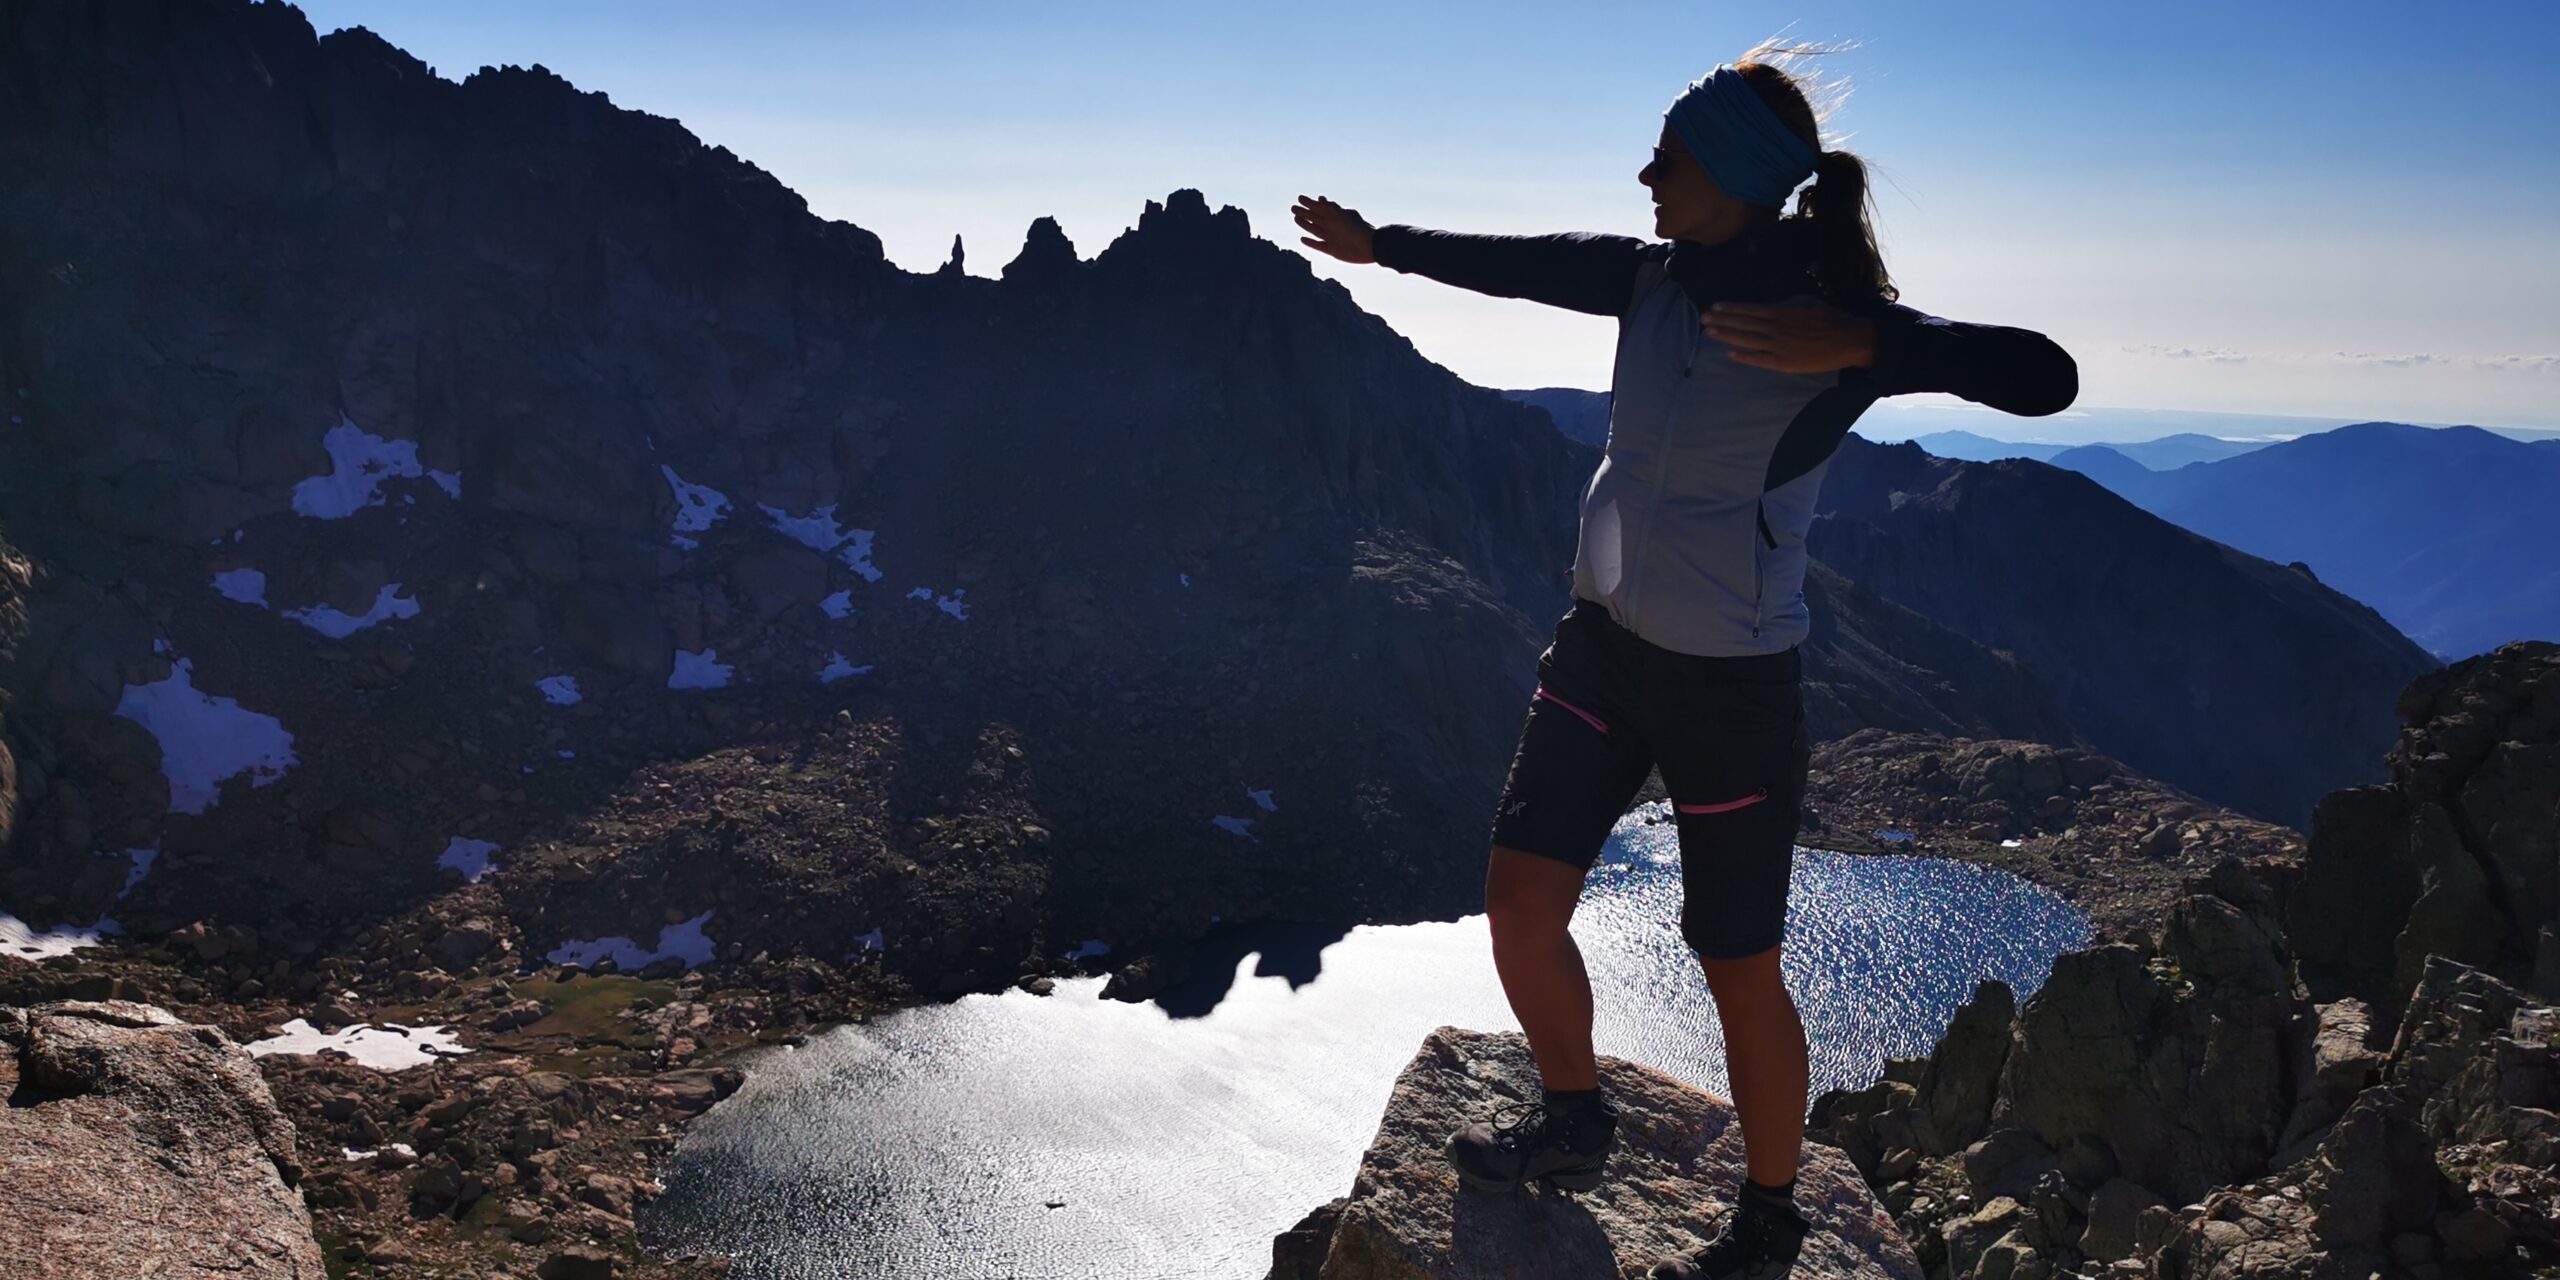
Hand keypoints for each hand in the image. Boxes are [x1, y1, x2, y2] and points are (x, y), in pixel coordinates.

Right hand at [1291, 194, 1375, 263]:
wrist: (1369, 246)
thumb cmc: (1356, 228)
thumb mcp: (1340, 216)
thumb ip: (1328, 209)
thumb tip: (1319, 198)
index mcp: (1335, 215)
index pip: (1319, 207)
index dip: (1309, 202)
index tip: (1300, 198)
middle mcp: (1333, 226)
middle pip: (1315, 218)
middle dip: (1305, 212)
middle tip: (1293, 208)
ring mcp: (1332, 238)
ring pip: (1315, 230)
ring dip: (1305, 224)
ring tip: (1296, 218)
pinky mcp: (1333, 250)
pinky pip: (1319, 245)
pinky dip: (1311, 242)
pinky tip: (1302, 238)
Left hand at [1701, 300, 1879, 372]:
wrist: (1850, 340)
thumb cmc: (1834, 321)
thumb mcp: (1811, 307)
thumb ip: (1792, 309)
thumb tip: (1781, 307)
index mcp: (1784, 313)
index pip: (1751, 310)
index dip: (1732, 309)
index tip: (1716, 306)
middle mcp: (1777, 328)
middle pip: (1744, 323)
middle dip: (1722, 320)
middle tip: (1703, 317)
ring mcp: (1779, 346)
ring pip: (1747, 339)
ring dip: (1727, 335)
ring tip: (1709, 332)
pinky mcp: (1785, 362)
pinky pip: (1760, 359)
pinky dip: (1744, 357)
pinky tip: (1730, 354)